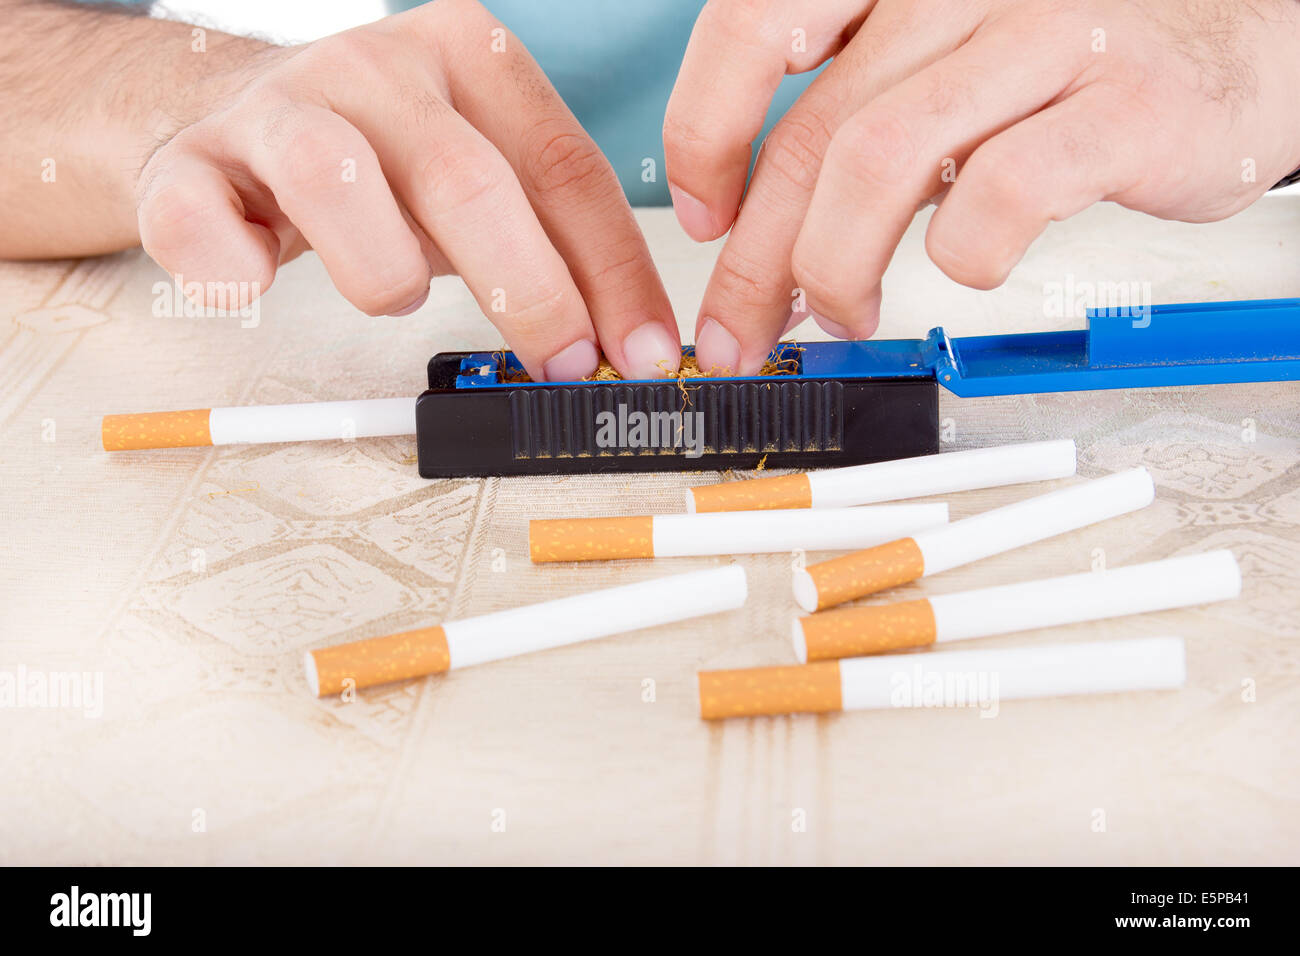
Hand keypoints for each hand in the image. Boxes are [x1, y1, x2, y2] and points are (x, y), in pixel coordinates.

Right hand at [137, 0, 679, 380]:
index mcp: (472, 56)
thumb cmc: (387, 167)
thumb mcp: (486, 186)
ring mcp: (277, 106)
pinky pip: (196, 216)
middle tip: (560, 366)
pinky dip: (227, 269)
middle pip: (467, 178)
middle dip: (530, 292)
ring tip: (393, 295)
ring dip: (383, 275)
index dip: (612, 272)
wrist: (234, 117)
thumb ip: (553, 246)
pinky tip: (252, 284)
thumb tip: (626, 345)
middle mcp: (378, 66)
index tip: (639, 354)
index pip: (565, 167)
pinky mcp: (187, 159)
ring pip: (335, 181)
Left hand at [665, 0, 1299, 373]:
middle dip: (757, 259)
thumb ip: (856, 122)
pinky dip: (963, 255)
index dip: (707, 130)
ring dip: (835, 266)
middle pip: (814, 132)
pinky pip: (1002, 192)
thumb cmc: (1072, 60)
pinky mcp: (1121, 106)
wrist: (1240, 39)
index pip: (755, 23)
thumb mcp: (942, 60)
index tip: (704, 215)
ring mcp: (1045, 34)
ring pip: (880, 161)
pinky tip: (967, 266)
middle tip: (741, 329)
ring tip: (842, 314)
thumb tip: (760, 240)